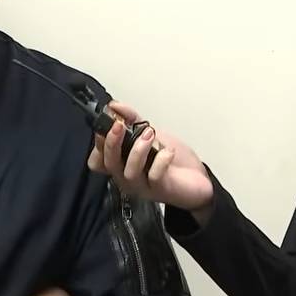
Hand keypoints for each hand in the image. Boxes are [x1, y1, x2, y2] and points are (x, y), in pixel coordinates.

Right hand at [87, 101, 213, 216]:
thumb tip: (115, 106)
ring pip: (130, 171)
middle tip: (120, 125)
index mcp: (122, 165)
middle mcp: (128, 177)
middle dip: (112, 142)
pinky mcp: (160, 189)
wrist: (198, 180)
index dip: (98, 142)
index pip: (97, 159)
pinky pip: (154, 176)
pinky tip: (168, 151)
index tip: (108, 121)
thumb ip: (132, 121)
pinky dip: (161, 160)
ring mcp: (143, 185)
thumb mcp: (150, 136)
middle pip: (109, 164)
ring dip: (138, 149)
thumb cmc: (172, 161)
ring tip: (150, 134)